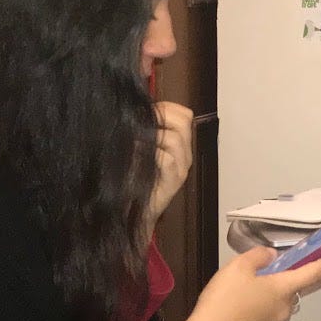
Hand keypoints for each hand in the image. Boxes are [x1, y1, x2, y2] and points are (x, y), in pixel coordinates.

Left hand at [146, 101, 193, 229]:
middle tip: (142, 122)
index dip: (166, 107)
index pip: (185, 114)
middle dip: (161, 116)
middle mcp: (185, 155)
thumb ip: (145, 133)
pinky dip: (150, 152)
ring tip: (135, 138)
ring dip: (152, 134)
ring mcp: (181, 168)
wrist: (135, 213)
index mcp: (181, 145)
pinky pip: (167, 159)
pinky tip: (135, 152)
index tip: (147, 110)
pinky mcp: (173, 181)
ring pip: (175, 138)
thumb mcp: (142, 151)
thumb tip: (134, 111)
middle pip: (184, 121)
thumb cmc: (135, 180)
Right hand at [165, 244, 320, 320]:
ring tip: (248, 274)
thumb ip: (260, 256)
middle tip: (274, 257)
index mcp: (285, 289)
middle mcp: (286, 307)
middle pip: (296, 283)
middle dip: (290, 269)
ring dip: (273, 282)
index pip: (317, 271)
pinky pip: (269, 304)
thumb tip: (272, 257)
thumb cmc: (225, 299)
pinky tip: (243, 291)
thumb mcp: (239, 266)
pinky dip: (264, 294)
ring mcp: (274, 320)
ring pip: (281, 294)